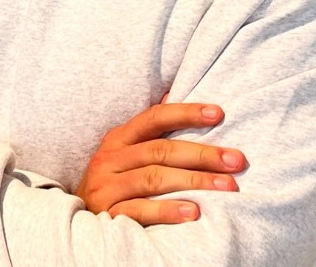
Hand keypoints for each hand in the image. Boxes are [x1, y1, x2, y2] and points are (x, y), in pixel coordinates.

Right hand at [76, 101, 245, 225]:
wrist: (77, 221)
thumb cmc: (113, 181)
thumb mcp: (124, 152)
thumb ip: (148, 130)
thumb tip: (173, 94)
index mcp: (118, 139)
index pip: (153, 118)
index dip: (185, 113)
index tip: (218, 113)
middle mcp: (110, 158)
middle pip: (160, 150)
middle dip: (202, 153)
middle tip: (237, 160)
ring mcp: (108, 186)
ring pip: (154, 178)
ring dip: (195, 182)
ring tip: (227, 187)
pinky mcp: (109, 214)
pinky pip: (141, 210)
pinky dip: (168, 210)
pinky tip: (194, 211)